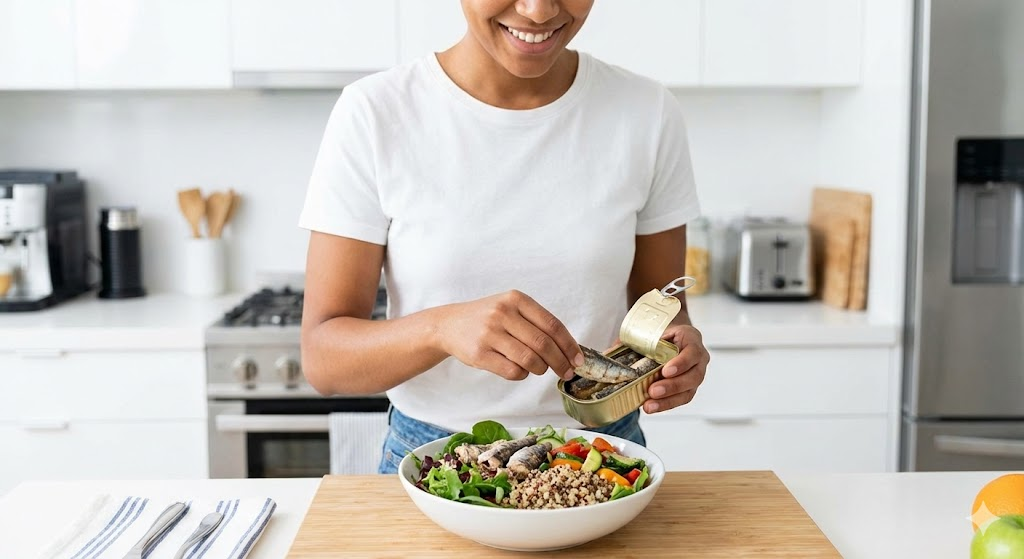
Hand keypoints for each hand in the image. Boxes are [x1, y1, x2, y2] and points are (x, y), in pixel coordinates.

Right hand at [437, 290, 582, 381]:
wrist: (449, 325)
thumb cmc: (487, 319)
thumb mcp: (510, 308)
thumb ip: (536, 323)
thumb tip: (569, 349)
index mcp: (516, 299)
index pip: (552, 325)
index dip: (569, 345)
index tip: (578, 359)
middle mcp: (502, 313)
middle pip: (543, 344)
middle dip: (560, 362)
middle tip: (566, 372)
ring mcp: (489, 334)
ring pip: (529, 360)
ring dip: (540, 369)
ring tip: (539, 369)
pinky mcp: (479, 354)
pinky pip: (512, 371)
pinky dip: (522, 374)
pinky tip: (520, 370)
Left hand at [643, 324, 709, 412]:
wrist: (669, 339)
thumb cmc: (661, 335)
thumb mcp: (651, 332)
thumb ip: (636, 340)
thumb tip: (611, 350)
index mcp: (691, 339)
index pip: (693, 352)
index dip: (681, 363)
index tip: (666, 371)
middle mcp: (698, 359)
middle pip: (693, 376)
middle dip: (673, 386)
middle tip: (654, 390)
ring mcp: (695, 375)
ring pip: (688, 391)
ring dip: (668, 400)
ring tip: (649, 405)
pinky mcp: (688, 388)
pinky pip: (680, 399)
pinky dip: (665, 404)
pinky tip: (652, 406)